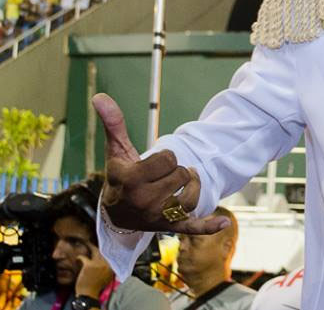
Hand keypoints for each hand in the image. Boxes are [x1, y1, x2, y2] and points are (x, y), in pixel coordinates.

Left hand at [75, 243, 112, 297]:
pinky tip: (78, 258)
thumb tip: (107, 262)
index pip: (109, 255)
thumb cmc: (96, 287)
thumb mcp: (107, 278)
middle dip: (99, 247)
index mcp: (111, 267)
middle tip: (95, 242)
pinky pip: (83, 258)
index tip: (103, 247)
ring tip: (88, 243)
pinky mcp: (89, 265)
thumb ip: (108, 269)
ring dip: (91, 247)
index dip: (106, 250)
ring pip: (95, 252)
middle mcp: (106, 264)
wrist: (88, 294)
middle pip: (103, 251)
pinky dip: (80, 257)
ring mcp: (97, 264)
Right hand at [93, 93, 228, 233]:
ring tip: (180, 184)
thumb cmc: (120, 176)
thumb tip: (99, 96)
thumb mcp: (116, 150)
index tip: (153, 165)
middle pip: (182, 175)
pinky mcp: (170, 227)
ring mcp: (158, 217)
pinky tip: (223, 222)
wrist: (116, 214)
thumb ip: (113, 123)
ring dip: (191, 186)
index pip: (169, 159)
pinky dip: (208, 226)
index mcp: (131, 181)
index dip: (166, 158)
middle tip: (162, 177)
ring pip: (192, 195)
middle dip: (176, 172)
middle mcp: (144, 201)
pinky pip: (192, 227)